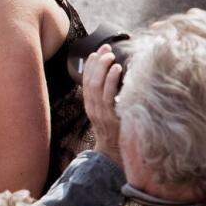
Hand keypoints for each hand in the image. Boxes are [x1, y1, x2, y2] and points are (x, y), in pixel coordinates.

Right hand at [82, 45, 123, 167]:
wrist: (115, 157)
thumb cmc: (117, 134)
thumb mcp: (110, 115)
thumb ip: (110, 100)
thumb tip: (119, 82)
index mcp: (90, 106)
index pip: (86, 81)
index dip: (90, 65)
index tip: (97, 51)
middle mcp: (92, 108)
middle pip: (89, 81)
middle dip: (96, 62)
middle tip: (105, 49)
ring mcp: (100, 113)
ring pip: (96, 86)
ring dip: (102, 68)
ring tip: (110, 55)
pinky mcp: (110, 118)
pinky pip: (108, 96)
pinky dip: (111, 80)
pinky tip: (117, 69)